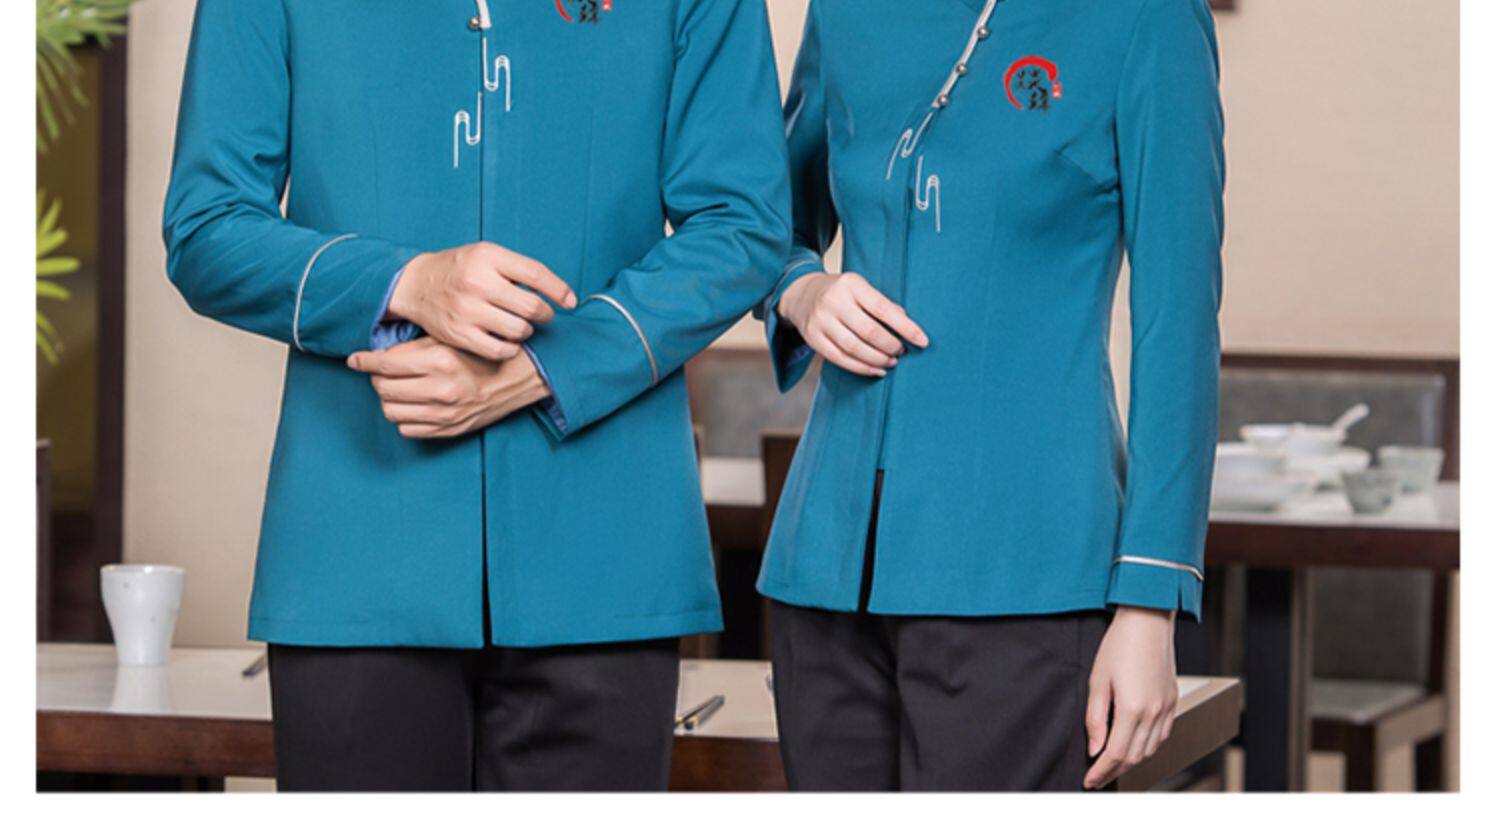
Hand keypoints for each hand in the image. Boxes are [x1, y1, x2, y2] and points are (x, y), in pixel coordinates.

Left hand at [347, 337, 550, 438]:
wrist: (522, 377)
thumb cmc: (485, 352)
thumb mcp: (451, 340)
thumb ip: (415, 347)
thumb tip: (378, 353)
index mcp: (440, 362)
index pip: (384, 365)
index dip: (363, 361)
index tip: (355, 359)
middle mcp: (441, 390)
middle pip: (383, 389)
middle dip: (376, 378)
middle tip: (382, 371)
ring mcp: (446, 414)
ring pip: (391, 412)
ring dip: (389, 399)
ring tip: (398, 388)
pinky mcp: (451, 430)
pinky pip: (408, 429)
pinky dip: (404, 417)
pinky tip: (414, 404)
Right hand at [388, 242, 576, 361]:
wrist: (416, 284)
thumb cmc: (460, 269)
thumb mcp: (486, 255)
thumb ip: (518, 269)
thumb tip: (559, 293)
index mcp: (488, 257)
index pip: (536, 274)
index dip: (559, 290)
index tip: (570, 302)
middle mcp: (477, 282)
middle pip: (531, 306)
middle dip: (545, 314)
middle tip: (543, 315)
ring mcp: (467, 310)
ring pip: (519, 330)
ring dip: (528, 331)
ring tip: (522, 326)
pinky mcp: (459, 334)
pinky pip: (499, 350)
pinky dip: (511, 348)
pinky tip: (509, 341)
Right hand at [777, 272, 928, 376]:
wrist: (801, 295)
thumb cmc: (841, 292)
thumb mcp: (861, 288)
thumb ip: (883, 304)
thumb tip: (908, 325)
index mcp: (851, 284)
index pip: (883, 309)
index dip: (905, 327)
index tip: (922, 341)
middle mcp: (833, 301)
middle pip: (869, 331)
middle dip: (890, 346)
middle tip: (901, 351)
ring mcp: (821, 321)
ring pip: (854, 348)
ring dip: (878, 359)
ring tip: (891, 362)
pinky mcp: (813, 338)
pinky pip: (840, 358)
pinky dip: (861, 368)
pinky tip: (876, 369)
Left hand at [1082, 607, 1178, 789]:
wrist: (1147, 621)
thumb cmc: (1119, 645)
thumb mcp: (1097, 681)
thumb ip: (1095, 719)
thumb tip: (1094, 749)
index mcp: (1133, 709)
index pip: (1116, 754)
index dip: (1101, 771)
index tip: (1089, 780)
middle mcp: (1154, 712)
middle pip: (1135, 757)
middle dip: (1114, 772)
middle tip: (1097, 776)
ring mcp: (1167, 708)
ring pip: (1150, 750)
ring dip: (1131, 762)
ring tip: (1112, 764)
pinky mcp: (1173, 701)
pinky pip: (1162, 735)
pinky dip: (1147, 747)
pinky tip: (1134, 745)